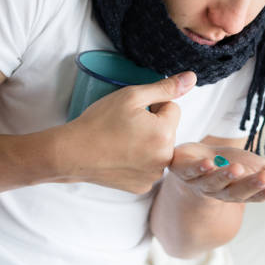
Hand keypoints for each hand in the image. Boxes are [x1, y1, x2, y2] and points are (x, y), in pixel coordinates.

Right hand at [56, 71, 196, 193]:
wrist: (72, 153)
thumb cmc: (99, 122)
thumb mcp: (132, 96)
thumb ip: (165, 87)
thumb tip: (191, 78)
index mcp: (165, 134)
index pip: (172, 107)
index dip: (153, 105)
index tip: (133, 111)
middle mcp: (164, 158)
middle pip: (167, 130)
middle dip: (152, 124)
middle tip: (125, 126)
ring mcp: (153, 176)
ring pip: (158, 148)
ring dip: (146, 142)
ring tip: (121, 141)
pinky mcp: (142, 187)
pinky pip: (148, 166)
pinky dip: (138, 160)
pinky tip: (119, 156)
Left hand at [169, 143, 264, 205]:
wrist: (195, 160)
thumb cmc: (232, 167)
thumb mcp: (261, 171)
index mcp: (241, 192)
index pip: (256, 195)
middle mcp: (220, 191)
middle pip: (236, 191)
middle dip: (250, 185)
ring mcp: (200, 182)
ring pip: (212, 183)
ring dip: (224, 177)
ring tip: (237, 168)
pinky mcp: (182, 170)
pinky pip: (190, 171)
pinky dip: (198, 168)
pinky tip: (207, 163)